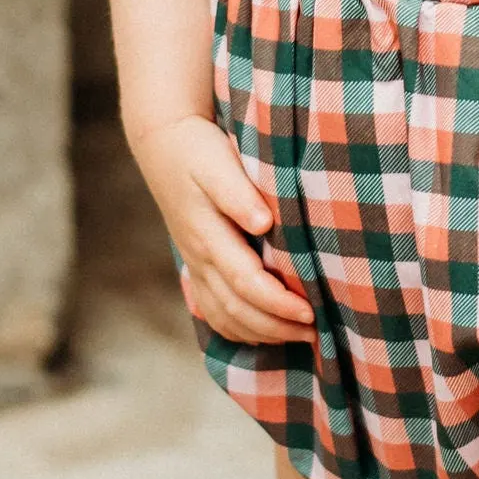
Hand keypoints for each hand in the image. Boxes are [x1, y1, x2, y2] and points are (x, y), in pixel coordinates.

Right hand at [128, 115, 313, 342]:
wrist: (161, 142)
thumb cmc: (197, 149)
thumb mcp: (216, 163)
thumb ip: (238, 193)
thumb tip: (263, 223)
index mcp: (207, 235)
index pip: (245, 282)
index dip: (277, 303)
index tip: (309, 311)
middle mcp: (199, 257)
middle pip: (237, 308)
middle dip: (277, 327)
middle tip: (316, 332)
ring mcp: (195, 264)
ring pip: (225, 315)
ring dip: (262, 332)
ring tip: (300, 336)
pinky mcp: (196, 265)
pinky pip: (213, 310)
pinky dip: (238, 328)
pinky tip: (263, 332)